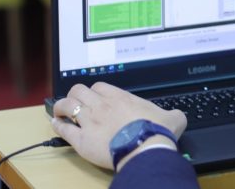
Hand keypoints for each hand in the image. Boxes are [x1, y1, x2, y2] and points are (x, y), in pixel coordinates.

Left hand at [51, 82, 186, 169]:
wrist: (145, 148)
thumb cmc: (156, 133)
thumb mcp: (172, 118)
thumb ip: (172, 114)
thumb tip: (177, 116)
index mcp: (120, 98)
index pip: (99, 86)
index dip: (95, 90)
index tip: (95, 96)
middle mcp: (101, 106)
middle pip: (78, 90)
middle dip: (74, 94)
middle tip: (76, 101)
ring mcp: (90, 122)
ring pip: (67, 105)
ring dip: (62, 107)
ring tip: (61, 111)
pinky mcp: (82, 140)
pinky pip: (64, 129)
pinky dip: (58, 126)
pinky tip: (57, 125)